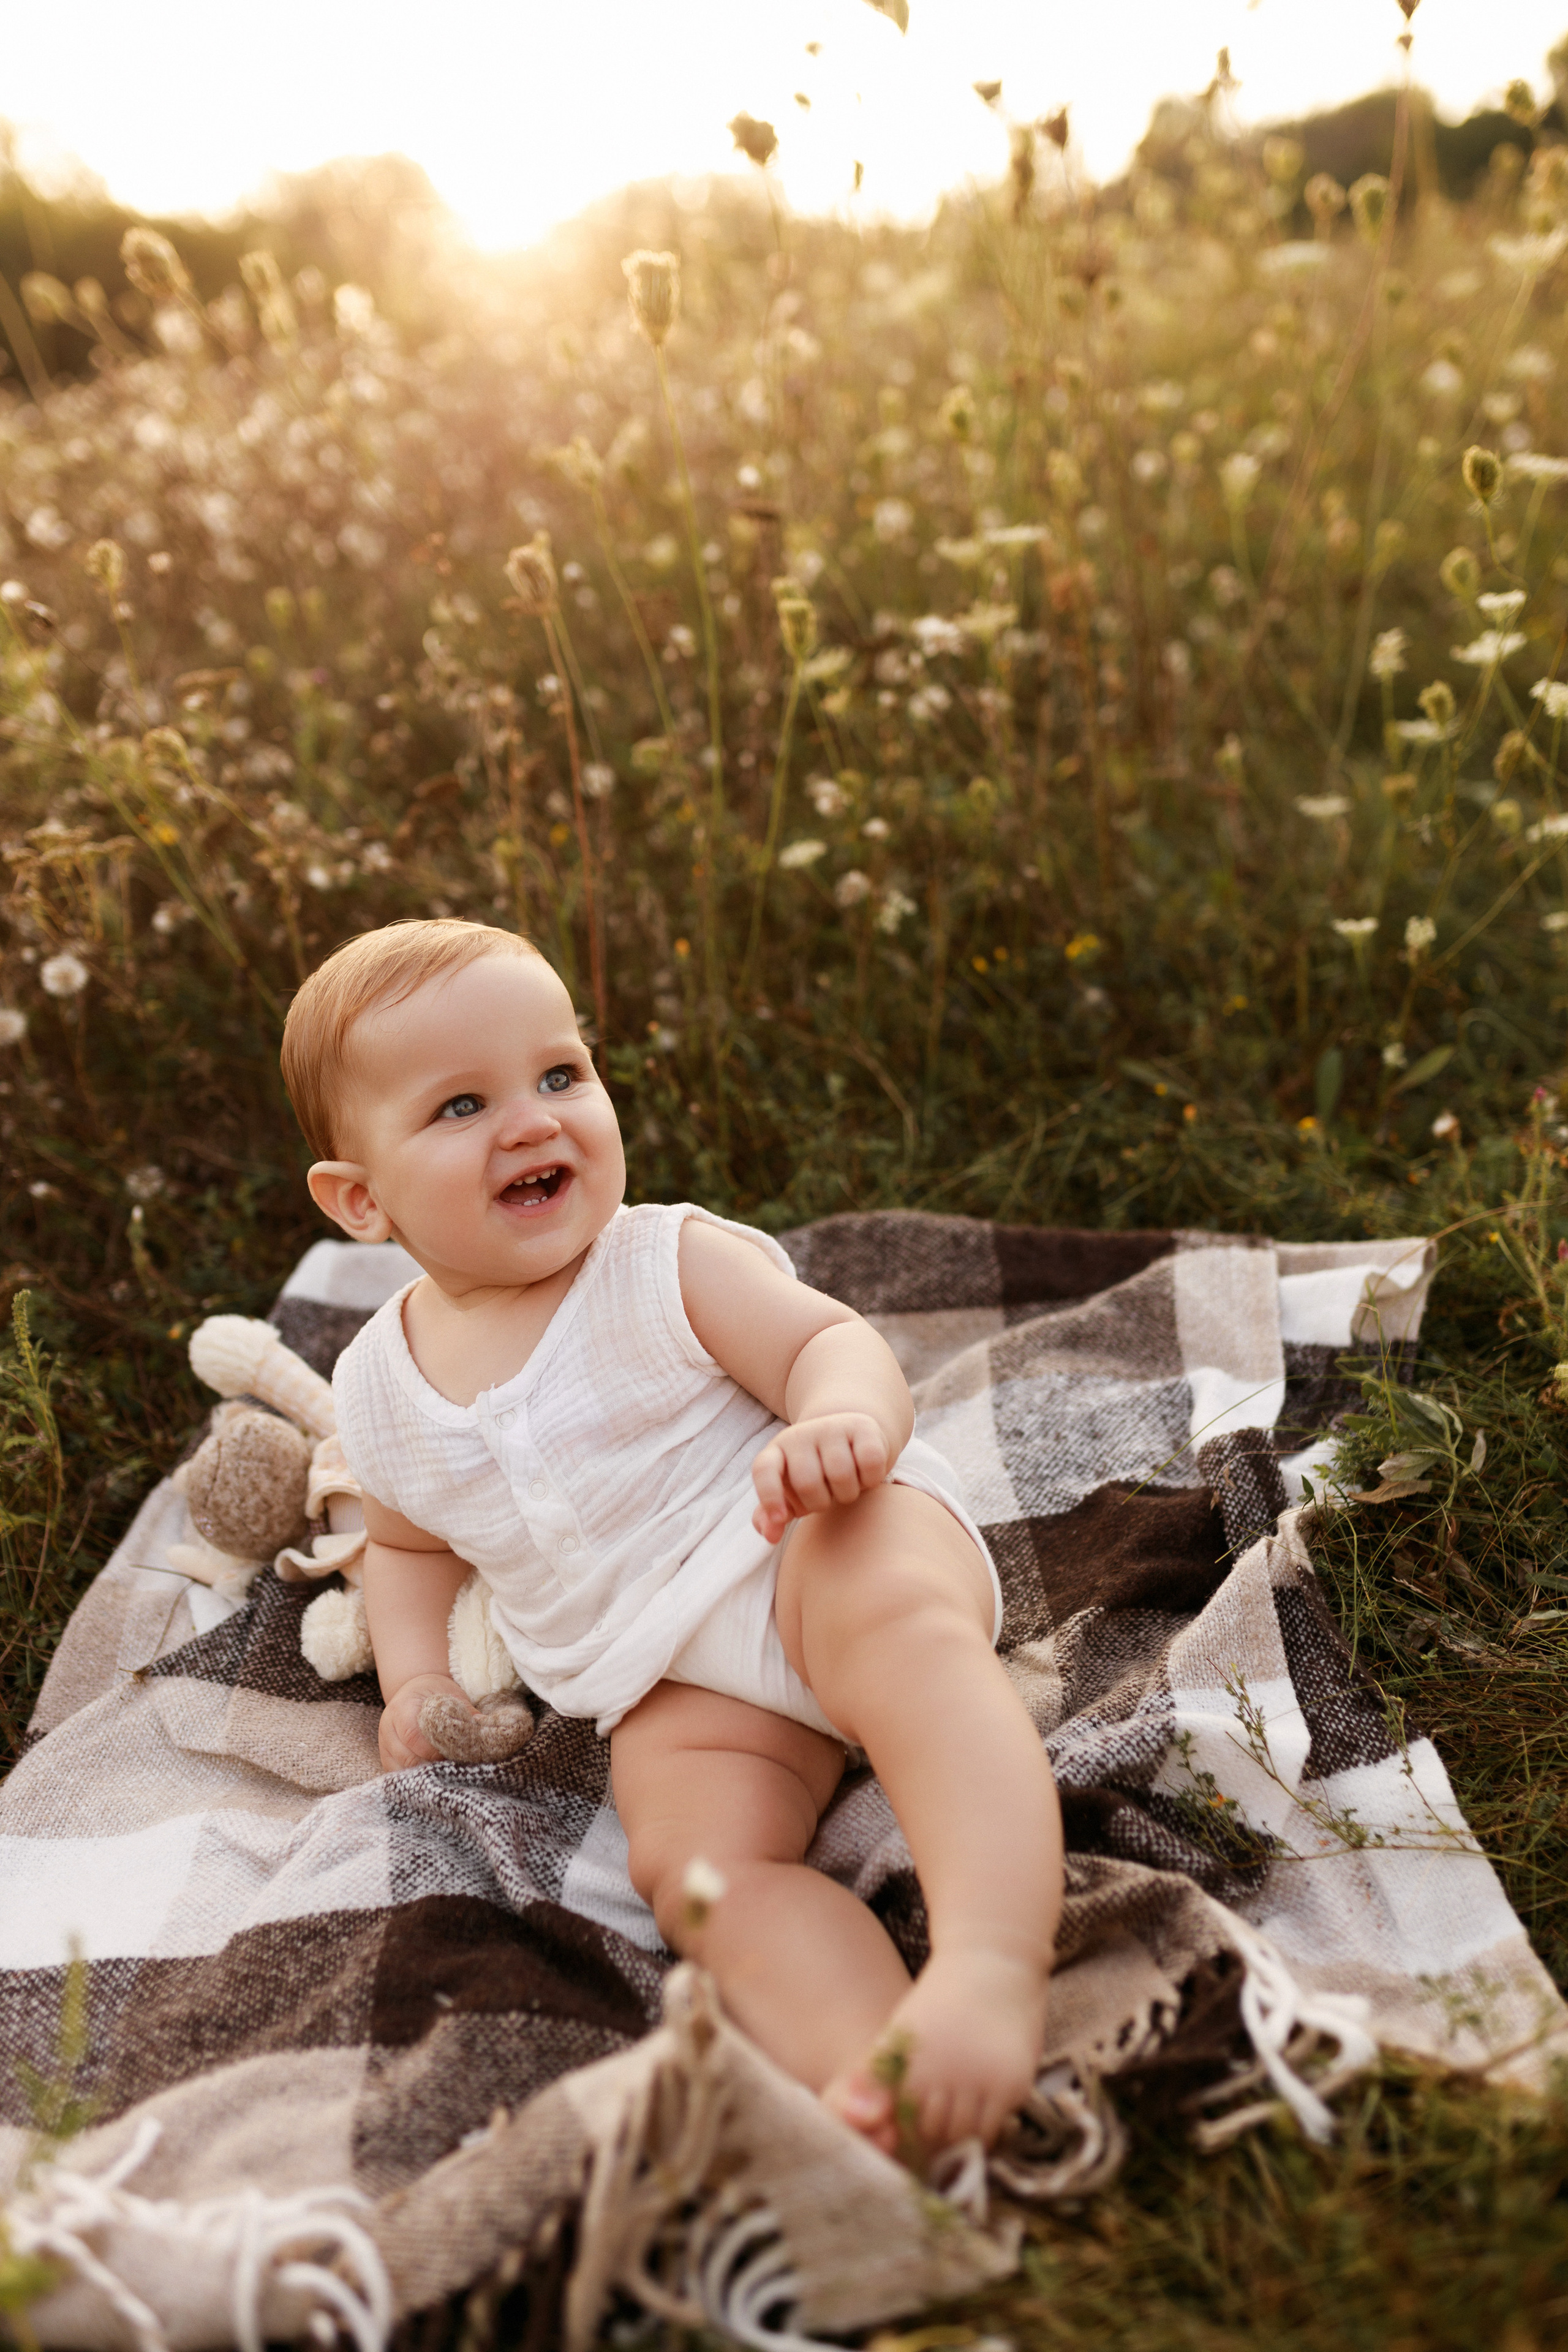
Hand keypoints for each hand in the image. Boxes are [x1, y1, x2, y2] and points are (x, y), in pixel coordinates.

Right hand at [379, 1671, 472, 1771]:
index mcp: (401, 1708)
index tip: (456, 1752)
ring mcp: (384, 1747)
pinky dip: (419, 1778)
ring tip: (449, 1769)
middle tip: (457, 1764)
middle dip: (435, 1764)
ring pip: (405, 1771)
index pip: (413, 1735)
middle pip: (409, 1758)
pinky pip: (401, 1777)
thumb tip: (482, 1725)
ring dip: (428, 1774)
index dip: (435, 1748)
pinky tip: (436, 1775)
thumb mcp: (449, 1693)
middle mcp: (387, 1729)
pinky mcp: (387, 1760)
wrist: (412, 1693)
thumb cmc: (433, 1693)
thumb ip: (464, 1710)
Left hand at [751, 1412, 892, 1542]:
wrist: (847, 1437)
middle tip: (827, 1496)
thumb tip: (769, 1535)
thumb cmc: (815, 1474)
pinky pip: (870, 1463)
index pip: (764, 1469)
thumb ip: (772, 1515)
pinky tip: (865, 1475)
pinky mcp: (862, 1426)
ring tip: (846, 1486)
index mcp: (777, 1451)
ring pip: (841, 1475)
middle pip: (807, 1483)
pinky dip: (871, 1480)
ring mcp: (832, 1427)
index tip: (781, 1519)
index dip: (769, 1496)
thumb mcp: (791, 1494)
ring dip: (847, 1494)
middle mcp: (801, 1434)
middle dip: (820, 1503)